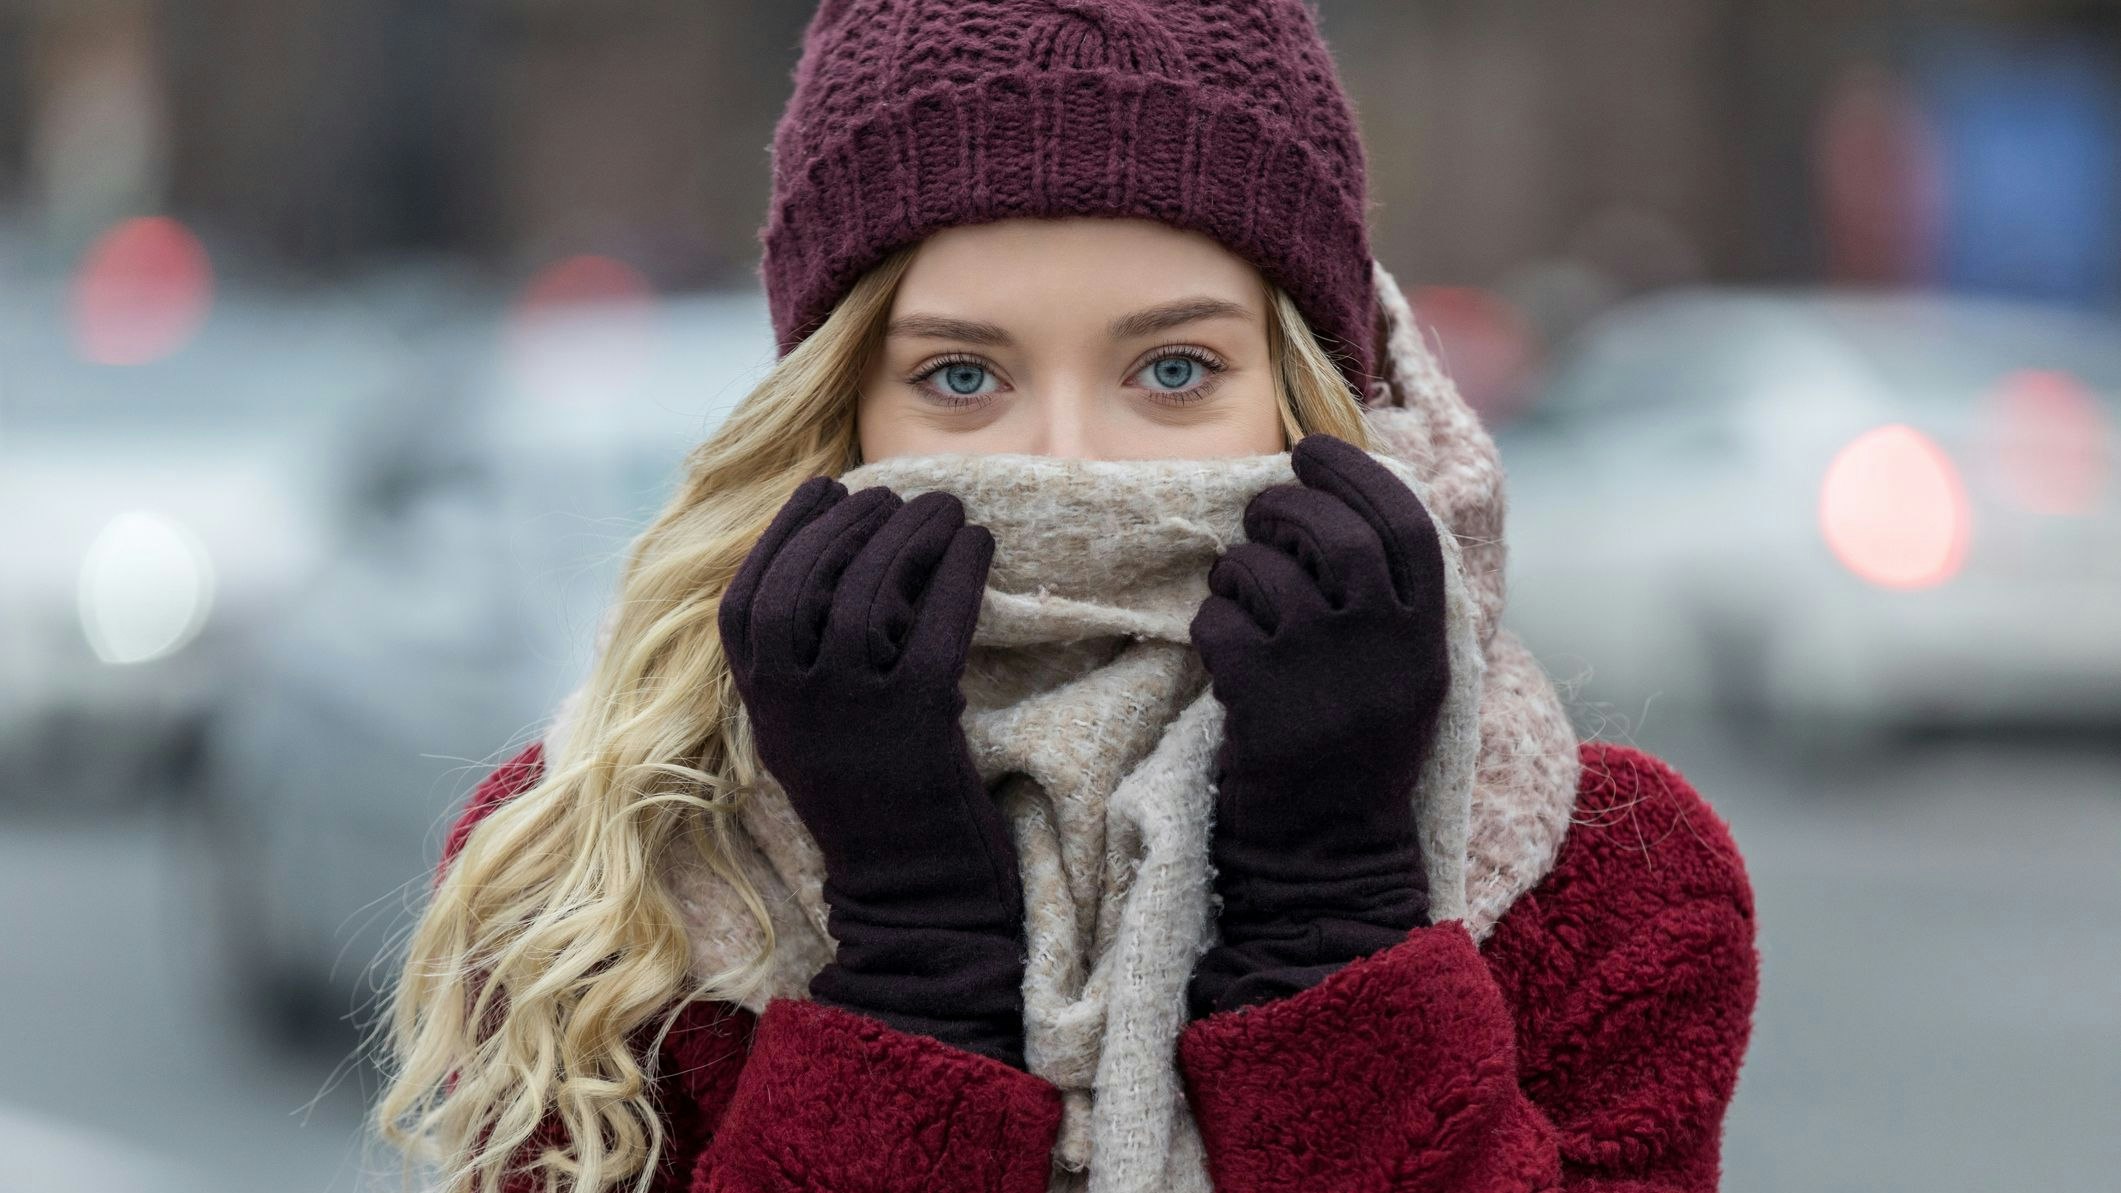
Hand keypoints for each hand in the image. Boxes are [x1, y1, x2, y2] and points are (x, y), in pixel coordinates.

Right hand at [717, 474, 1029, 1066]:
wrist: (913, 896)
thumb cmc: (873, 804)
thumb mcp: (810, 733)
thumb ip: (802, 664)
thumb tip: (831, 561)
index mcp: (762, 707)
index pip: (746, 599)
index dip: (783, 535)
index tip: (823, 490)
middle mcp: (793, 706)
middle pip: (806, 581)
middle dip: (851, 522)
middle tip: (894, 495)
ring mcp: (852, 713)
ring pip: (868, 593)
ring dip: (909, 535)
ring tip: (945, 508)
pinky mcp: (916, 722)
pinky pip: (935, 625)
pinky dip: (959, 573)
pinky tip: (980, 546)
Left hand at [1185, 433, 1450, 1018]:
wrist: (1326, 863)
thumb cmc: (1352, 762)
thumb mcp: (1399, 680)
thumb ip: (1386, 605)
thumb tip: (1341, 510)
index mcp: (1427, 641)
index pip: (1406, 527)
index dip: (1359, 475)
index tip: (1316, 450)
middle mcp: (1385, 650)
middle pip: (1335, 535)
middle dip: (1287, 508)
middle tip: (1261, 515)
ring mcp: (1324, 675)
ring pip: (1267, 574)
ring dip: (1238, 568)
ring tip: (1235, 588)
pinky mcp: (1264, 704)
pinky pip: (1219, 624)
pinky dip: (1210, 623)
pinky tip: (1219, 648)